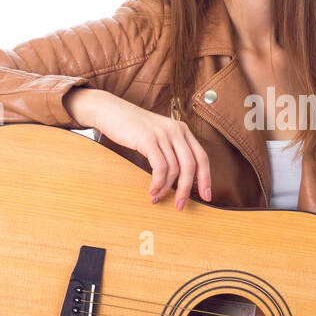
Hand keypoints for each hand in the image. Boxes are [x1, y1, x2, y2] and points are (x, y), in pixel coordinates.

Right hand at [65, 87, 211, 209]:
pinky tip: (152, 190)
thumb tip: (179, 180)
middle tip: (180, 206)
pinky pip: (160, 167)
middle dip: (187, 189)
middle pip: (191, 165)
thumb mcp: (157, 135)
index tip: (206, 196)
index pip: (202, 157)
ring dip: (166, 189)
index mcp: (182, 130)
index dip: (206, 178)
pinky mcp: (148, 139)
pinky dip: (157, 183)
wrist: (109, 110)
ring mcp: (162, 134)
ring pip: (174, 169)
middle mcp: (176, 130)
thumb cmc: (132, 127)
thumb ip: (170, 150)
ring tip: (157, 198)